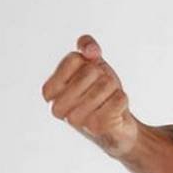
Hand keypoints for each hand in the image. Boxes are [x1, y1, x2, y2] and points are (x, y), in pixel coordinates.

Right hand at [42, 34, 139, 158]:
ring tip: (106, 101)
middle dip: (103, 75)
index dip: (88, 62)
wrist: (116, 123)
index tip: (89, 76)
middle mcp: (57, 107)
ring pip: (106, 83)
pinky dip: (122, 100)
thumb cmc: (99, 91)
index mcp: (49, 91)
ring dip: (113, 89)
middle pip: (90, 71)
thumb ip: (85, 45)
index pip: (73, 58)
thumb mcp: (91, 63)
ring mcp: (76, 120)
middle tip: (101, 90)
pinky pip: (119, 98)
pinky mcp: (97, 128)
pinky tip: (114, 111)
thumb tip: (90, 52)